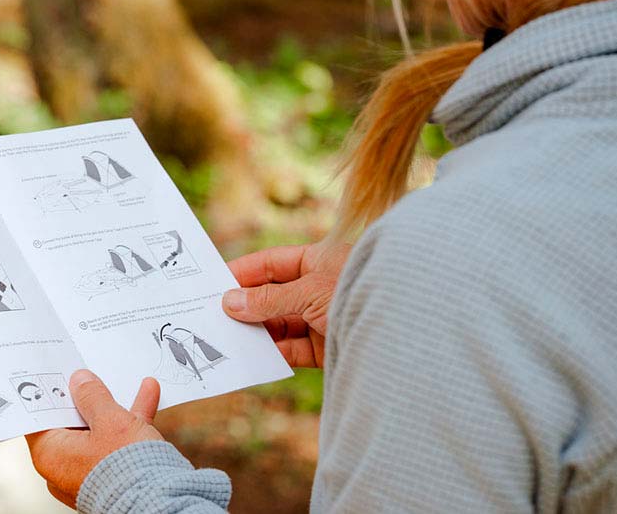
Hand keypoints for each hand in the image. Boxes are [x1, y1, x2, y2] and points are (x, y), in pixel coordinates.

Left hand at [26, 369, 163, 507]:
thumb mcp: (109, 420)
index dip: (49, 394)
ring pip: (98, 431)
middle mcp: (65, 466)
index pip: (39, 418)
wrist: (161, 502)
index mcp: (51, 454)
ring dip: (115, 407)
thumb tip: (80, 381)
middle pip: (70, 423)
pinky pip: (116, 443)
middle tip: (87, 374)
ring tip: (124, 382)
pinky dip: (129, 423)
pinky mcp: (112, 475)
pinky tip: (147, 397)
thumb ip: (92, 396)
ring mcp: (89, 472)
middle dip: (86, 398)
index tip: (55, 376)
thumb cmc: (126, 468)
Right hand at [222, 241, 349, 367]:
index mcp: (320, 260)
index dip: (244, 272)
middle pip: (274, 295)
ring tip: (231, 337)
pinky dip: (277, 352)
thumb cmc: (357, 297)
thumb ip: (268, 298)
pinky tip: (257, 355)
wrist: (401, 335)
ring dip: (259, 331)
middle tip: (217, 314)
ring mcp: (324, 318)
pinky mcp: (329, 347)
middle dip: (248, 305)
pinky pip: (296, 349)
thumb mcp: (309, 292)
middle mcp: (320, 288)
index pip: (273, 263)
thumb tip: (230, 301)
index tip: (216, 284)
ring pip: (282, 324)